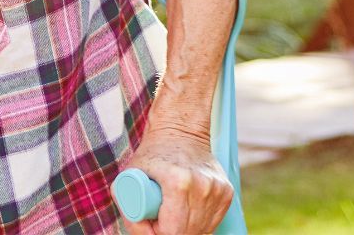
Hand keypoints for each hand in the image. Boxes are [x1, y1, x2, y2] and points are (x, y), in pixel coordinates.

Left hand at [117, 123, 231, 234]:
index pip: (170, 232)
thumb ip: (127, 203)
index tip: (149, 222)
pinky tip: (187, 209)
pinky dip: (198, 222)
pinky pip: (211, 222)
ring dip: (185, 228)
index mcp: (178, 182)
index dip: (156, 232)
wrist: (181, 128)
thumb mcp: (131, 173)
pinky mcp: (227, 192)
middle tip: (158, 218)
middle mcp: (202, 187)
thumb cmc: (153, 151)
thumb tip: (138, 228)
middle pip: (186, 233)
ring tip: (172, 210)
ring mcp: (217, 190)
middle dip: (169, 231)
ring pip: (200, 230)